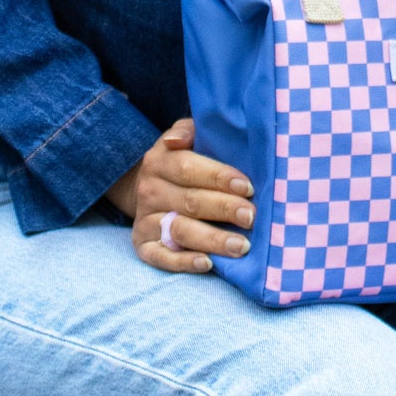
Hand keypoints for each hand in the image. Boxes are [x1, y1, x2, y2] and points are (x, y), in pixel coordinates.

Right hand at [106, 118, 253, 275]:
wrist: (143, 187)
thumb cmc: (180, 161)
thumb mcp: (184, 137)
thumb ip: (188, 131)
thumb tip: (176, 140)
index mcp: (159, 161)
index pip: (187, 168)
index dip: (218, 177)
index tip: (248, 187)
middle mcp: (150, 191)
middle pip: (188, 201)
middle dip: (223, 209)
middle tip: (252, 217)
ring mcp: (145, 220)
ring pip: (179, 231)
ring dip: (212, 239)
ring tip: (241, 246)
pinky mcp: (143, 245)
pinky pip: (160, 257)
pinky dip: (183, 263)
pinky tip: (208, 264)